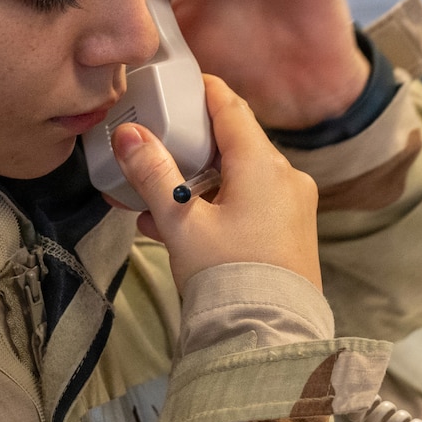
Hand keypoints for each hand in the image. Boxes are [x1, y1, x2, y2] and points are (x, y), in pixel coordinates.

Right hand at [111, 74, 320, 290]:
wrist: (268, 338)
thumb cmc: (227, 276)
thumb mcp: (181, 222)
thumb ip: (153, 175)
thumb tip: (127, 134)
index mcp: (264, 165)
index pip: (232, 108)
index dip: (204, 91)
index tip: (180, 83)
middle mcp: (287, 179)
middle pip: (236, 145)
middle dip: (192, 146)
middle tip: (157, 144)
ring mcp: (293, 209)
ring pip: (239, 180)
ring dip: (199, 184)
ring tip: (153, 199)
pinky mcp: (291, 236)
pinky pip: (250, 207)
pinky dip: (216, 208)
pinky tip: (176, 227)